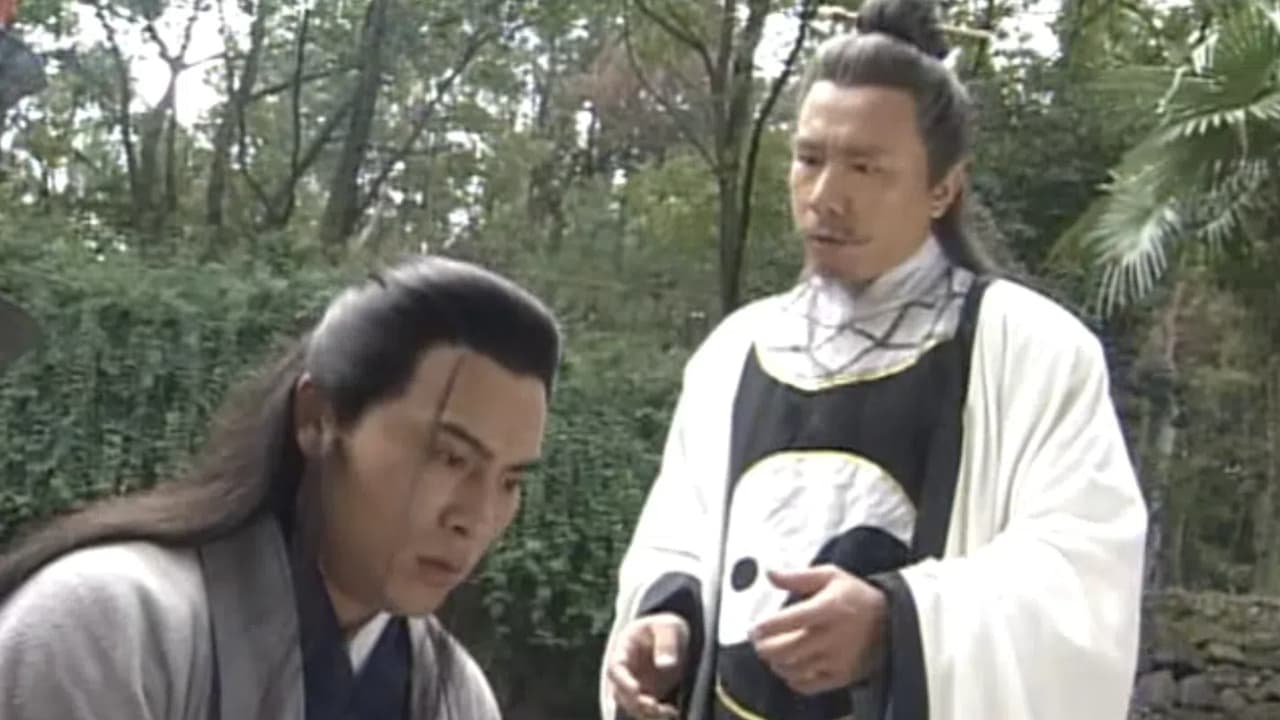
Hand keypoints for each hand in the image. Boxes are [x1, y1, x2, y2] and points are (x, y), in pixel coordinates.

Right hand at [607, 612, 689, 718]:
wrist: (673, 637)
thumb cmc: (666, 628)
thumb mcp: (669, 627)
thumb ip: (666, 643)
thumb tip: (665, 664)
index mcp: (624, 649)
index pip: (615, 668)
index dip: (622, 681)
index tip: (636, 690)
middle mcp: (625, 671)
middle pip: (619, 692)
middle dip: (634, 703)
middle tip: (654, 706)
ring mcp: (635, 684)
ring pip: (631, 706)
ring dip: (646, 713)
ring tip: (668, 711)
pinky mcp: (647, 695)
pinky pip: (646, 711)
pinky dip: (656, 715)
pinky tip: (673, 712)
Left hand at [750, 565, 886, 695]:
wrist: (890, 622)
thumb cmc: (856, 597)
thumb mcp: (831, 576)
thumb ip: (798, 576)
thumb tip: (770, 573)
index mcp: (829, 608)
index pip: (791, 620)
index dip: (767, 626)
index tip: (755, 628)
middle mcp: (832, 636)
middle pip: (787, 650)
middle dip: (765, 647)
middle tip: (758, 642)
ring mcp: (837, 659)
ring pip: (793, 668)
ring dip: (776, 662)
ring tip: (772, 653)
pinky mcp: (841, 676)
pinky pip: (808, 685)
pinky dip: (792, 678)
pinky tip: (790, 667)